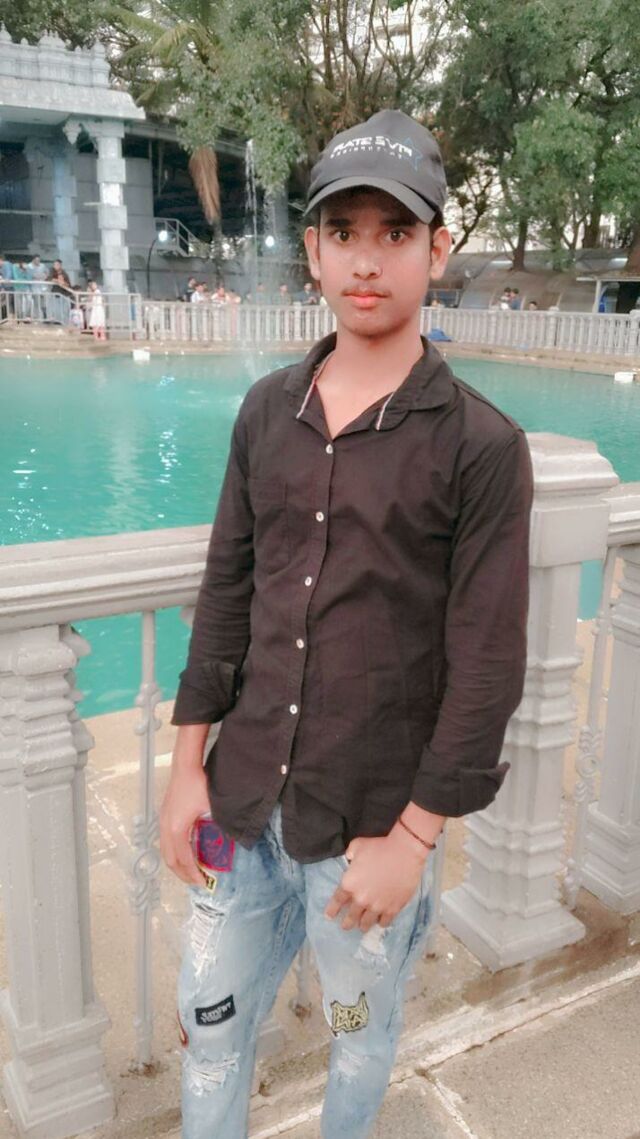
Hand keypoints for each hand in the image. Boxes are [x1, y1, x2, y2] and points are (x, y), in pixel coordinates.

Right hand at [159, 764, 210, 885]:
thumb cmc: (198, 784)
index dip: (194, 873)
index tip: (204, 882)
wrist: (185, 766)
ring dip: (177, 864)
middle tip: (198, 881)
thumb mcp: (212, 807)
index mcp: (177, 829)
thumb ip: (220, 825)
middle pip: (170, 860)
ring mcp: (163, 821)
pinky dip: (174, 852)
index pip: (184, 859)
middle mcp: (166, 827)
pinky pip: (165, 842)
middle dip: (183, 874)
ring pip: (166, 851)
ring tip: (191, 871)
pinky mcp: (164, 816)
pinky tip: (185, 852)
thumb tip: (230, 841)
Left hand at [324, 826, 427, 932]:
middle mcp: (361, 899)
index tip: (329, 917)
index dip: (332, 910)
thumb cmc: (379, 847)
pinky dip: (381, 923)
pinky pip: (384, 922)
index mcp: (349, 884)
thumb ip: (350, 854)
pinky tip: (380, 922)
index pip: (337, 901)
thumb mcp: (357, 846)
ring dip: (363, 925)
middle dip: (347, 923)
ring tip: (362, 927)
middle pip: (351, 916)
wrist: (404, 852)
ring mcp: (377, 906)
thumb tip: (349, 858)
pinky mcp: (393, 908)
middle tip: (345, 926)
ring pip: (367, 923)